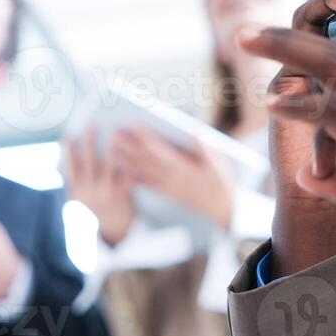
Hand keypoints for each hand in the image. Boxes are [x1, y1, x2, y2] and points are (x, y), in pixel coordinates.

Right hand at [63, 127, 137, 245]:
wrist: (114, 225)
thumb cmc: (96, 204)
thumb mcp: (80, 194)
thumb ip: (75, 178)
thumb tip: (61, 161)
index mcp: (78, 189)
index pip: (72, 167)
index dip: (69, 151)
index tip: (68, 136)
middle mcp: (91, 190)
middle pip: (90, 163)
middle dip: (90, 144)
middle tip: (91, 126)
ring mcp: (107, 192)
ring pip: (108, 168)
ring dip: (111, 151)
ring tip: (114, 135)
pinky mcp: (122, 193)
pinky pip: (125, 177)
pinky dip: (128, 165)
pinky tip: (131, 152)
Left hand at [112, 127, 232, 227]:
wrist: (223, 210)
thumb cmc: (222, 183)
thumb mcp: (219, 164)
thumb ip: (205, 147)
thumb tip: (194, 129)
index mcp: (184, 167)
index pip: (160, 149)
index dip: (145, 137)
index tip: (133, 125)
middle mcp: (172, 177)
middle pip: (146, 159)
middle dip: (130, 146)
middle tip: (114, 134)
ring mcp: (169, 186)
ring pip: (144, 172)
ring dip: (127, 161)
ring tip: (112, 151)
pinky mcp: (169, 193)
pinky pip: (148, 185)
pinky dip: (135, 179)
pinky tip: (124, 175)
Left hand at [237, 24, 335, 292]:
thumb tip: (307, 174)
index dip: (317, 55)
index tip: (282, 50)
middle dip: (292, 37)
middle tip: (250, 30)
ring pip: (335, 67)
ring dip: (286, 50)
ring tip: (246, 40)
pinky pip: (334, 111)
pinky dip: (299, 102)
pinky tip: (272, 101)